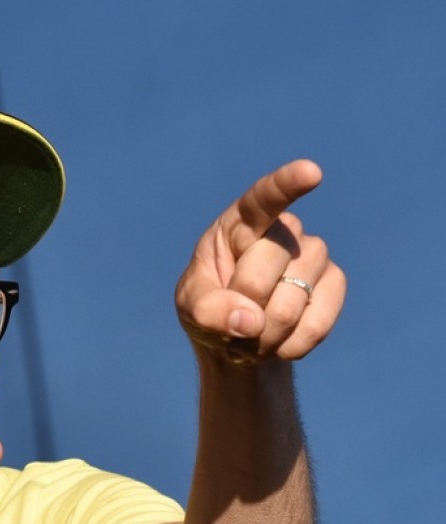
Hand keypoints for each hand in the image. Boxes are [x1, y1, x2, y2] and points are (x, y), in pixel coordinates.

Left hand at [175, 160, 345, 366]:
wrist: (239, 338)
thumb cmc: (210, 307)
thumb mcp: (191, 308)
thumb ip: (208, 310)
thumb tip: (250, 321)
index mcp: (242, 223)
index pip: (264, 199)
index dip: (286, 185)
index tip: (311, 173)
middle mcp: (284, 231)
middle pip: (260, 278)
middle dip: (240, 312)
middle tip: (234, 321)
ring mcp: (314, 255)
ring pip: (289, 308)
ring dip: (262, 338)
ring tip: (252, 334)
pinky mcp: (335, 283)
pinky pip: (315, 326)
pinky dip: (289, 347)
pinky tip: (278, 342)